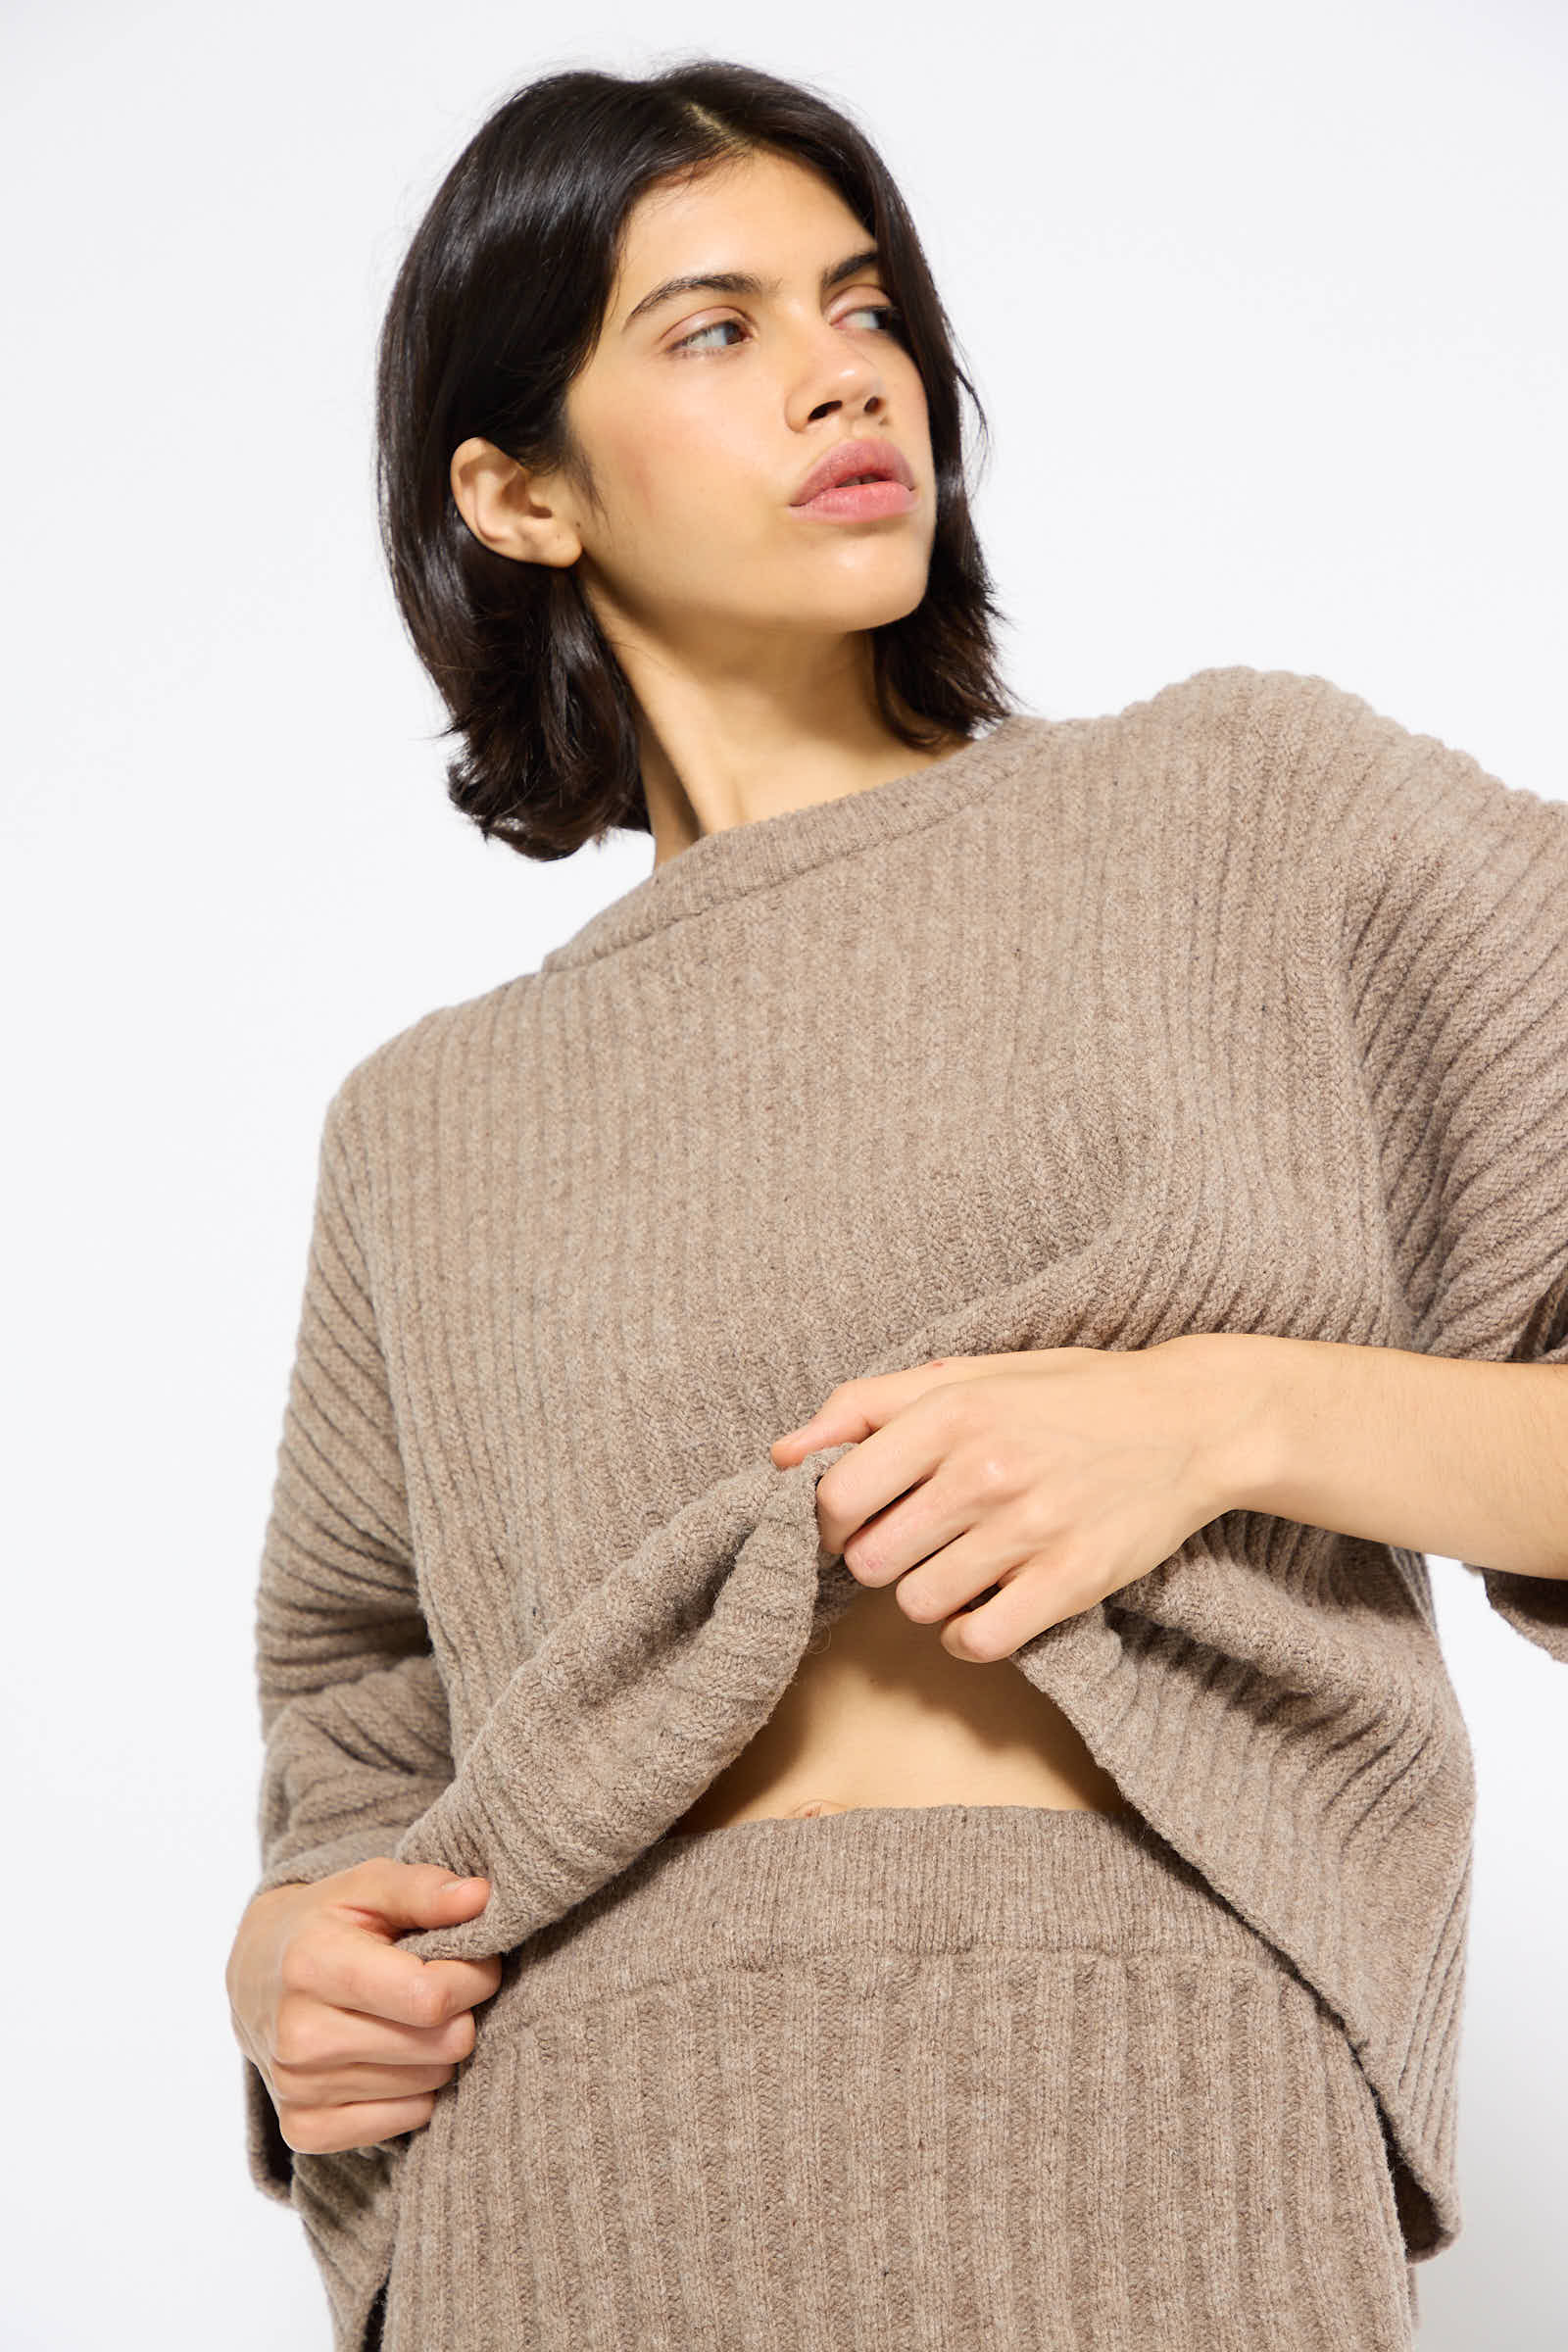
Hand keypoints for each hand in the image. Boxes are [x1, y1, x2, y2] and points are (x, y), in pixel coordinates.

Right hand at [226, 1860, 501, 2159]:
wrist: (255, 1974)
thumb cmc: (325, 1923)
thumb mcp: (368, 1886)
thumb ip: (425, 1889)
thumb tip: (481, 1897)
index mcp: (312, 1964)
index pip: (431, 1997)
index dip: (473, 1975)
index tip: (472, 1958)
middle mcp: (298, 2034)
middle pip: (440, 2046)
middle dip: (460, 2012)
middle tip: (439, 1987)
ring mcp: (296, 2088)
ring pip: (430, 2084)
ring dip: (435, 2050)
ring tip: (407, 2016)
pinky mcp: (302, 2128)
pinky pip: (406, 2121)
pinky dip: (413, 2090)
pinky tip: (389, 2055)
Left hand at [769, 1340, 1247, 1661]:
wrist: (1191, 1420)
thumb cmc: (1067, 1395)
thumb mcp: (970, 1375)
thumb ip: (869, 1405)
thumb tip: (782, 1453)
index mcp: (952, 1411)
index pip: (835, 1494)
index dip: (832, 1518)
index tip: (859, 1517)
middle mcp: (985, 1470)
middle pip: (869, 1559)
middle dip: (880, 1557)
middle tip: (918, 1540)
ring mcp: (1030, 1529)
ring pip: (917, 1604)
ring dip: (927, 1595)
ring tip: (961, 1565)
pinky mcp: (1072, 1581)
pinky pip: (977, 1640)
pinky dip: (970, 1633)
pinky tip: (989, 1602)